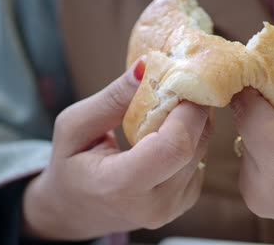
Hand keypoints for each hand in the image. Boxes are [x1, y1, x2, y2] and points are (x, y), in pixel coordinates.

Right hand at [22, 57, 211, 239]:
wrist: (77, 209)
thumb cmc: (71, 165)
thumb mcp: (74, 125)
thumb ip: (112, 98)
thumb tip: (147, 65)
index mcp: (120, 187)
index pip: (173, 147)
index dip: (187, 109)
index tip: (181, 78)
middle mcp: (154, 205)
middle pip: (194, 146)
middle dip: (192, 108)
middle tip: (178, 82)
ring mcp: (174, 208)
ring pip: (202, 151)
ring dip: (192, 120)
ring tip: (168, 105)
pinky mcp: (186, 201)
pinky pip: (200, 159)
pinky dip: (190, 137)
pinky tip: (166, 130)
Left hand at [230, 29, 273, 244]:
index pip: (248, 107)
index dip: (258, 79)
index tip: (273, 61)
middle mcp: (259, 188)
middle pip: (246, 119)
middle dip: (270, 100)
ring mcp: (253, 195)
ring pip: (247, 133)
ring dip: (271, 120)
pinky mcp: (253, 195)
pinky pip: (251, 150)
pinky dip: (270, 138)